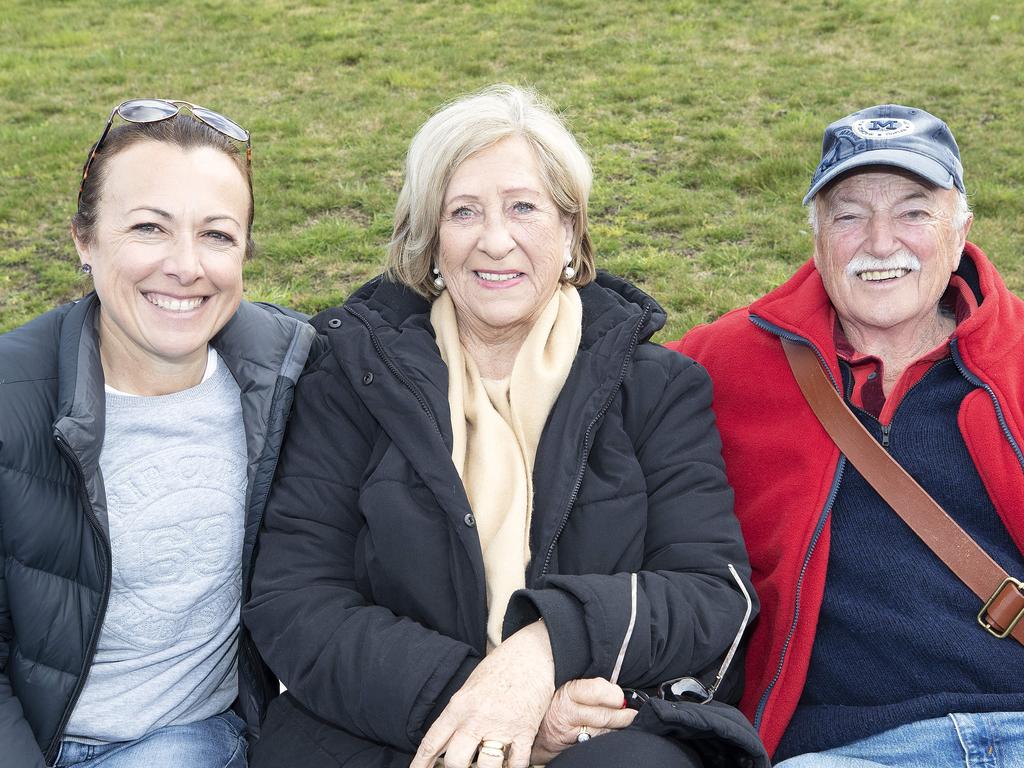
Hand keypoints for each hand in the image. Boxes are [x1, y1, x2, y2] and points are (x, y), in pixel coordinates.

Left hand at [410, 621, 554, 767]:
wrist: (533, 653)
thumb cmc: (500, 667)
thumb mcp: (471, 686)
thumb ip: (458, 712)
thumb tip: (448, 740)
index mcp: (460, 705)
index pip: (433, 741)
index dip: (421, 763)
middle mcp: (477, 718)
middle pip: (456, 762)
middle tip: (463, 765)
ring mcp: (502, 726)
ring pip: (487, 767)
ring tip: (488, 761)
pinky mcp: (525, 731)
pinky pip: (516, 764)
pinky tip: (509, 762)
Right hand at [530, 678, 636, 763]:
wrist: (538, 729)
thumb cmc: (556, 704)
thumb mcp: (568, 688)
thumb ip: (591, 688)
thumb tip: (617, 692)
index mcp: (568, 692)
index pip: (597, 690)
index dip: (614, 694)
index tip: (620, 696)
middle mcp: (568, 713)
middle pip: (604, 715)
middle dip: (623, 715)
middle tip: (632, 714)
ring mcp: (571, 733)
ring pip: (603, 732)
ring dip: (617, 728)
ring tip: (625, 722)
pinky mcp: (573, 747)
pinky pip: (597, 742)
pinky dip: (607, 737)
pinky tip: (610, 733)